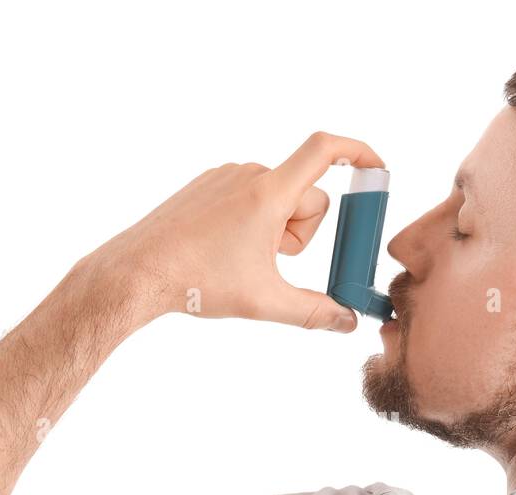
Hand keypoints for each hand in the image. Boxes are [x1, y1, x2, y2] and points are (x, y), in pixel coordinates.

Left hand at [76, 131, 384, 332]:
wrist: (138, 270)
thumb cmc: (197, 281)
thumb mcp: (264, 302)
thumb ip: (315, 311)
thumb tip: (348, 322)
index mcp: (269, 193)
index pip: (325, 151)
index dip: (358, 153)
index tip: (378, 169)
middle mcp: (249, 174)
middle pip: (306, 195)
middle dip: (301, 232)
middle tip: (274, 262)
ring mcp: (226, 176)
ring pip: (278, 199)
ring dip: (275, 231)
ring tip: (241, 260)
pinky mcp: (207, 185)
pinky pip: (250, 198)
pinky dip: (251, 223)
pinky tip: (224, 250)